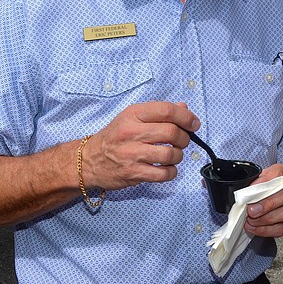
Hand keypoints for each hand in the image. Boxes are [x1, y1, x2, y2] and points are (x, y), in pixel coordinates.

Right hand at [80, 101, 199, 190]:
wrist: (88, 160)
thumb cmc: (114, 137)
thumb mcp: (132, 117)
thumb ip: (158, 112)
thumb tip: (184, 109)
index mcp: (133, 114)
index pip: (166, 110)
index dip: (186, 117)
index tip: (194, 123)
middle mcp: (131, 132)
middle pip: (171, 132)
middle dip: (184, 138)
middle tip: (182, 141)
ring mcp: (131, 154)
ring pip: (170, 154)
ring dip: (178, 156)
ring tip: (173, 155)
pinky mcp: (133, 173)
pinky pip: (163, 174)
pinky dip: (171, 172)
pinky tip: (167, 168)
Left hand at [243, 164, 282, 237]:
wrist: (280, 192)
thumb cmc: (268, 184)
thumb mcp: (260, 175)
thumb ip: (254, 181)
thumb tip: (245, 192)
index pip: (275, 176)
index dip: (261, 186)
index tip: (250, 193)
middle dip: (265, 205)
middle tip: (251, 210)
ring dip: (265, 219)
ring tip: (251, 220)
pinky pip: (281, 228)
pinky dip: (266, 230)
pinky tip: (255, 228)